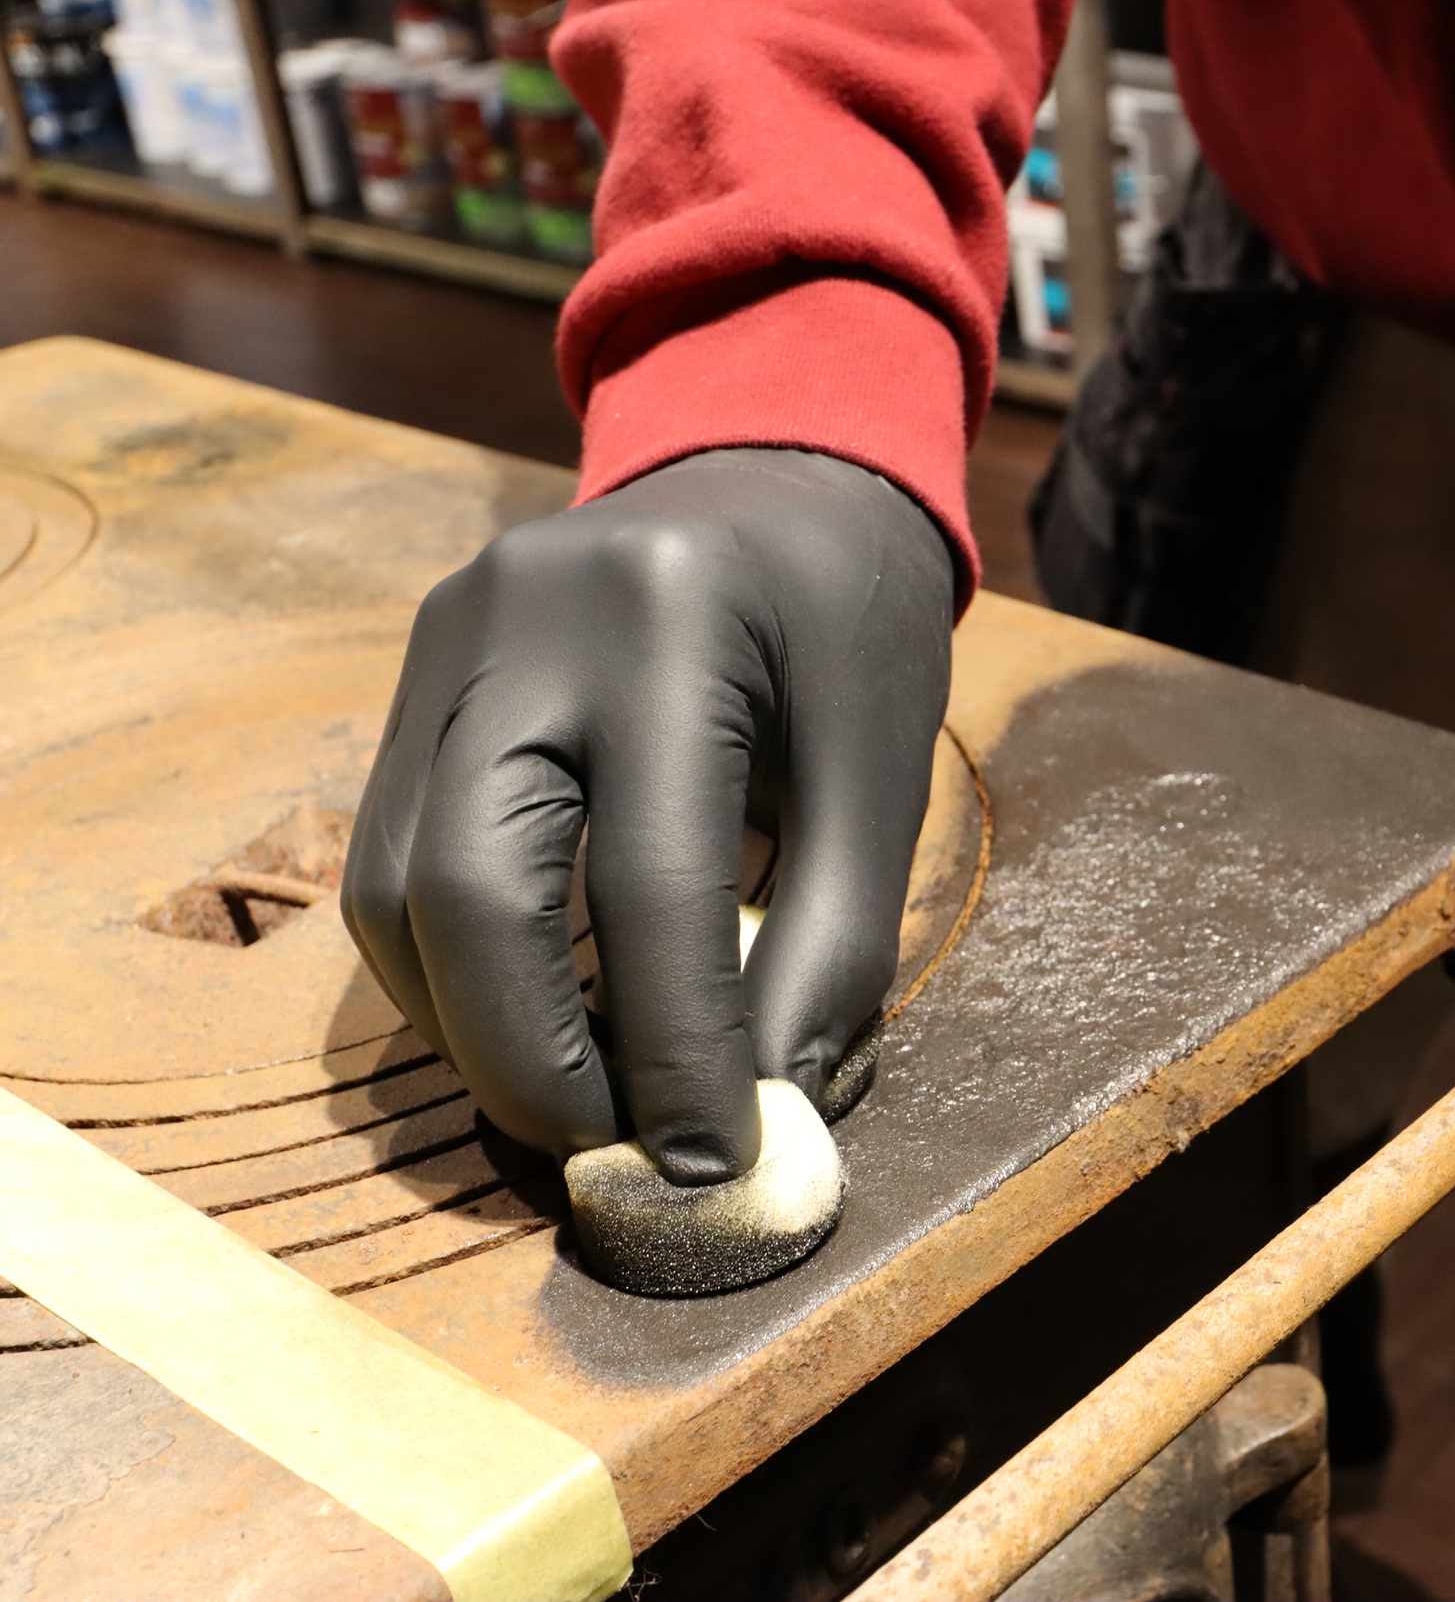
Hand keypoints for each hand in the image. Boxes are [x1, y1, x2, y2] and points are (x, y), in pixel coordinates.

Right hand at [343, 450, 954, 1182]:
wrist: (769, 473)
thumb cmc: (848, 623)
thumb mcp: (884, 763)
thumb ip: (838, 936)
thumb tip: (768, 1107)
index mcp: (675, 622)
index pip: (653, 880)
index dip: (679, 1048)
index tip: (717, 1161)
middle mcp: (526, 621)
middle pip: (468, 887)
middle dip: (533, 1056)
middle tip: (612, 1151)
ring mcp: (445, 642)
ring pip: (395, 888)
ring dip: (474, 1027)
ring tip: (576, 1100)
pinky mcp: (414, 678)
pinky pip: (390, 855)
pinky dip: (450, 967)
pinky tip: (530, 1017)